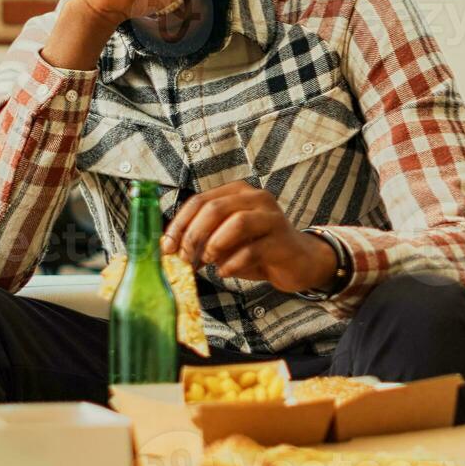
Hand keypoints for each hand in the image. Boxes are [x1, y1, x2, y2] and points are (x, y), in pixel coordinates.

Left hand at [161, 181, 337, 293]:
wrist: (298, 261)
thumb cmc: (257, 249)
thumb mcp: (225, 240)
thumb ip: (203, 238)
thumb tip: (170, 249)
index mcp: (238, 193)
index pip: (199, 200)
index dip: (179, 224)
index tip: (166, 247)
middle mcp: (256, 198)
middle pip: (215, 208)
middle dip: (193, 235)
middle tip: (185, 258)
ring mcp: (272, 217)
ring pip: (236, 222)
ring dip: (214, 246)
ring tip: (208, 263)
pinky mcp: (282, 240)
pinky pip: (251, 250)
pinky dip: (232, 264)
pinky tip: (226, 272)